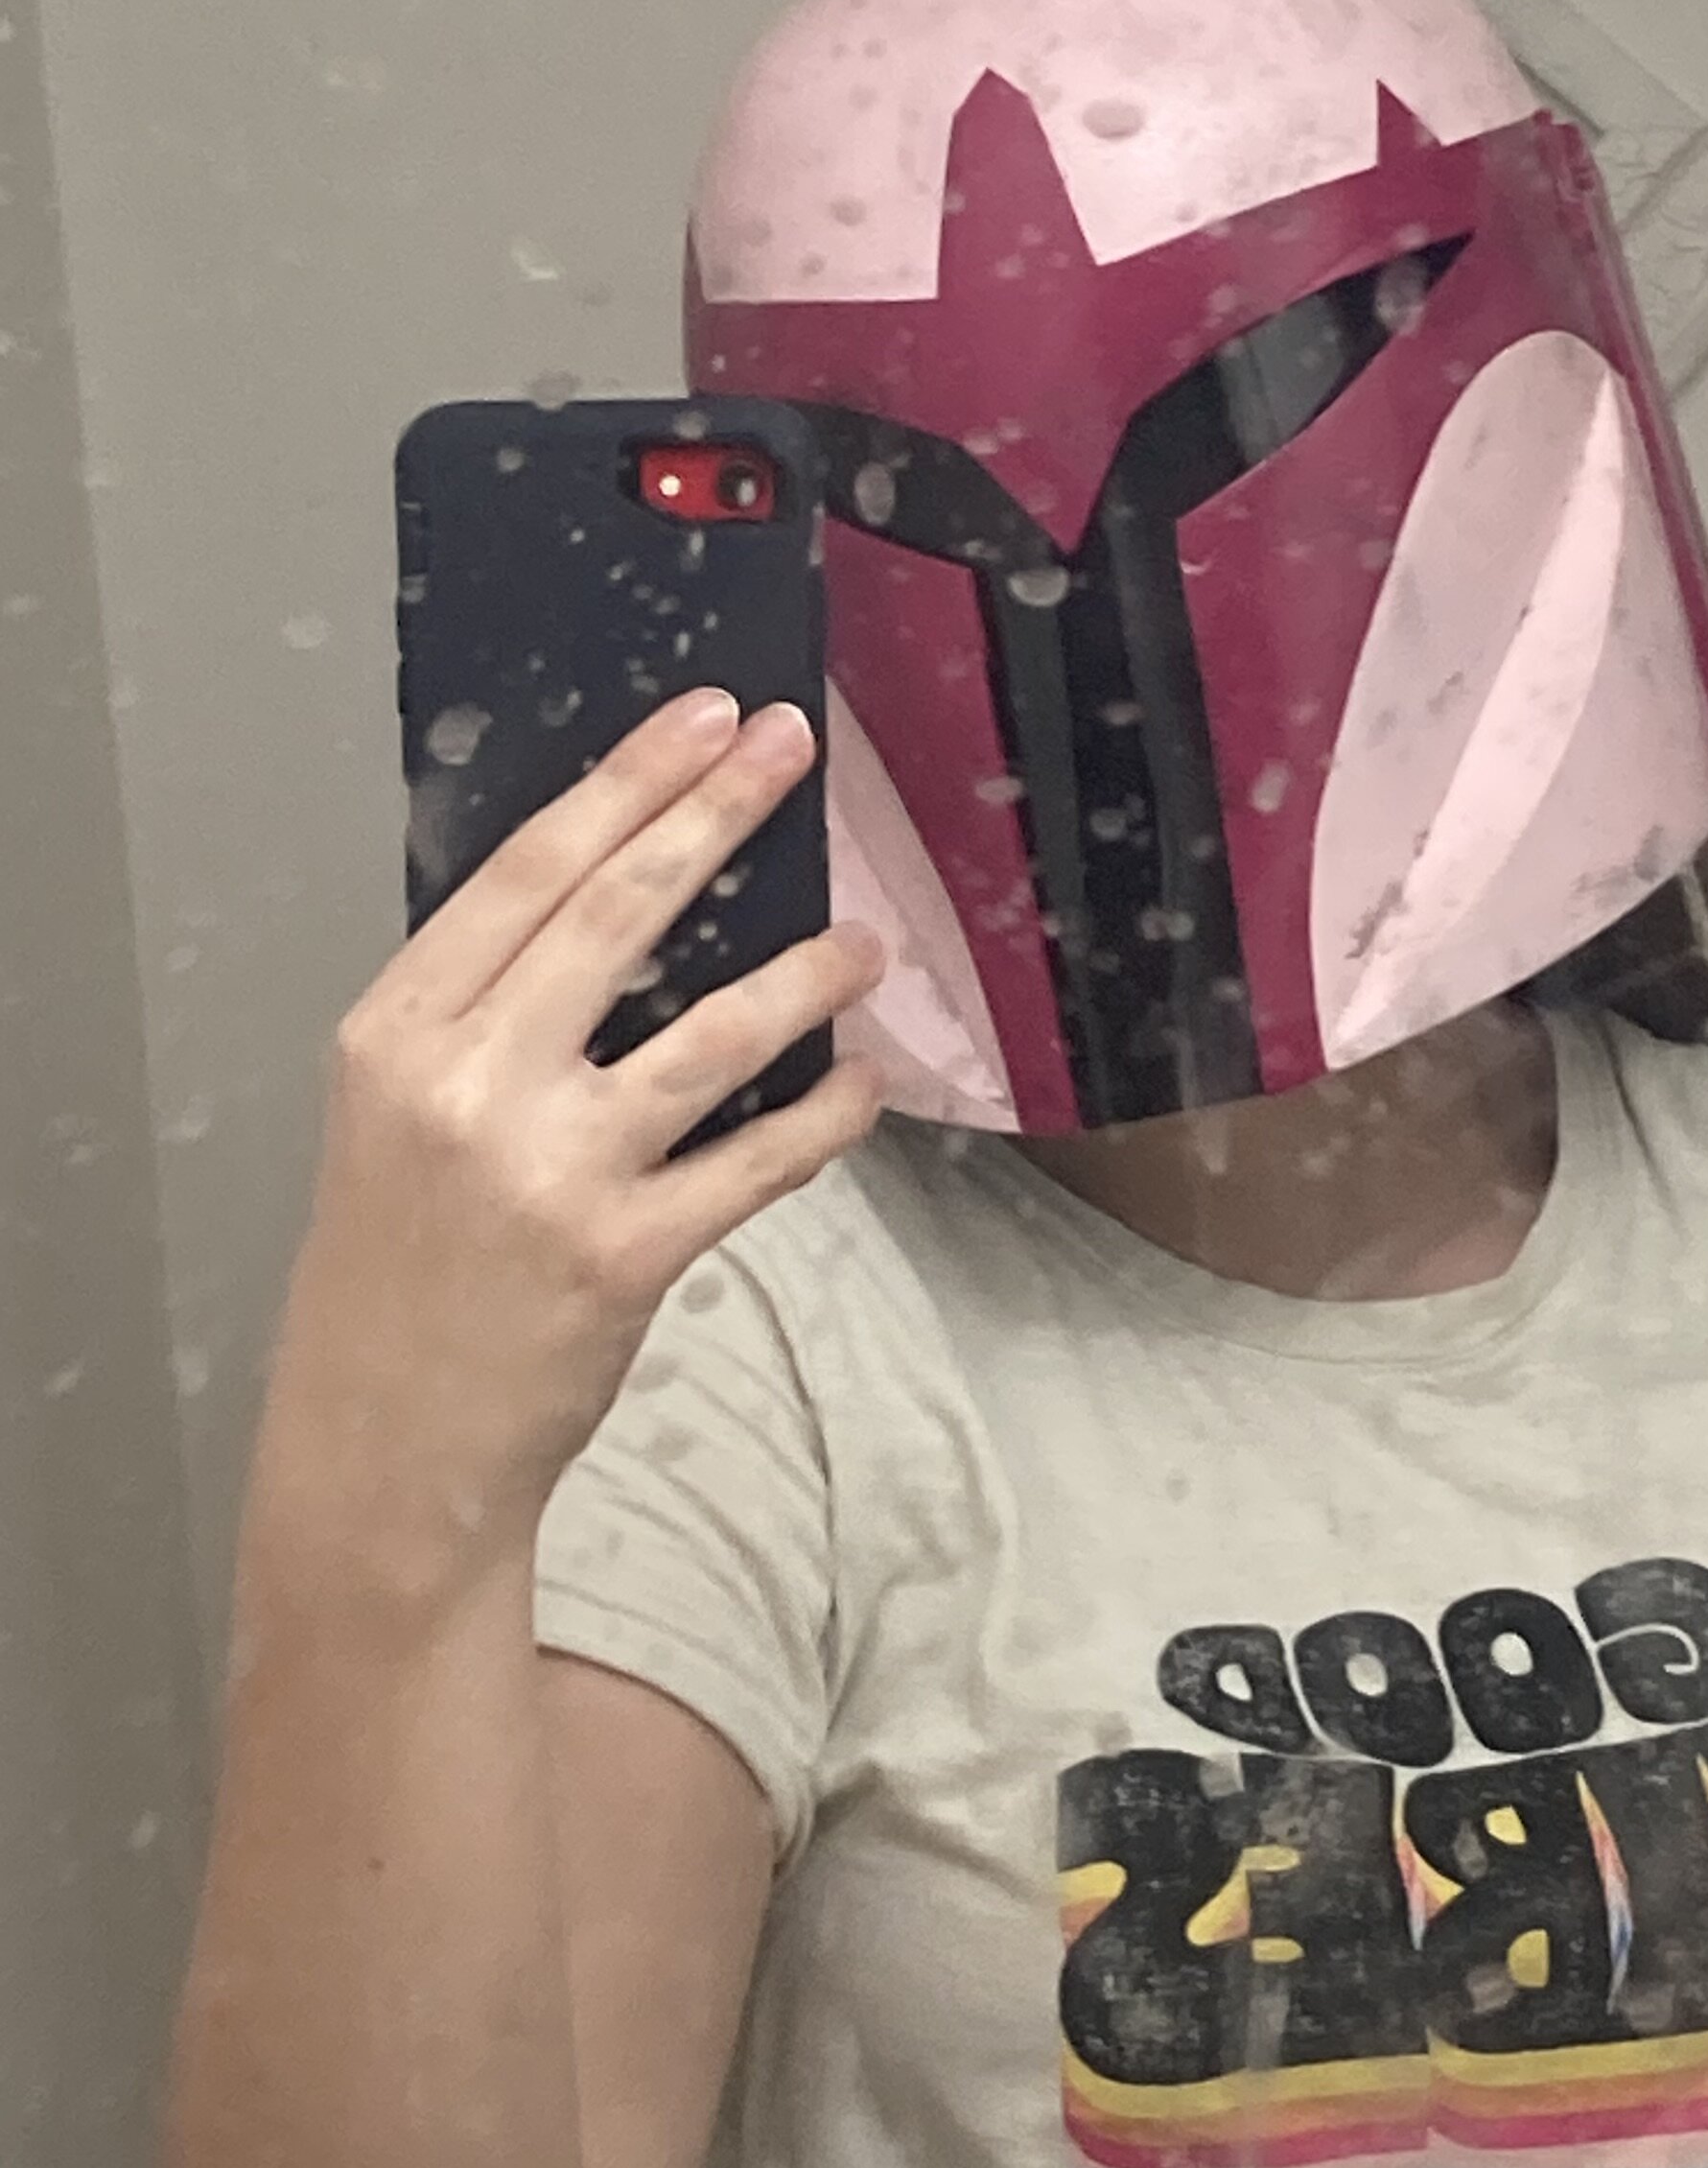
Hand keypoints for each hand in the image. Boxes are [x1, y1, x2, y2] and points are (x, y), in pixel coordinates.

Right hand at [264, 687, 886, 1557]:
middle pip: (618, 915)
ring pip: (714, 1034)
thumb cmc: (397, 1271)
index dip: (628, 785)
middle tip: (794, 751)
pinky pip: (758, 1159)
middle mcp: (468, 1086)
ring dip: (806, 975)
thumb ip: (483, 1014)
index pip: (528, 873)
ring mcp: (551, 1170)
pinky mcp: (625, 1252)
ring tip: (866, 943)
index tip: (704, 720)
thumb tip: (622, 900)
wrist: (382, 1447)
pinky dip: (823, 1116)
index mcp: (396, 1033)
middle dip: (717, 816)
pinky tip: (858, 1084)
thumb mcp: (395, 1114)